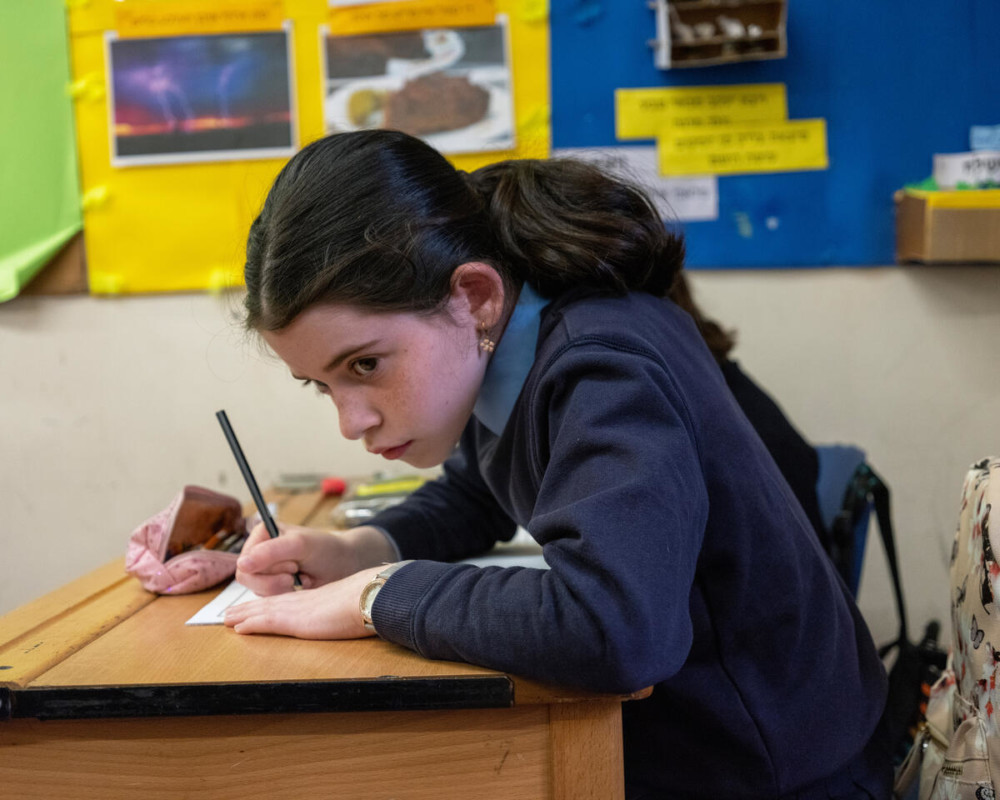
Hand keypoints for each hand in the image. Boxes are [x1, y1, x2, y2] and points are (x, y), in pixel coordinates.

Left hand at [224, 566, 382, 638]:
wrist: (369, 596)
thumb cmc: (368, 601)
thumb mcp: (352, 606)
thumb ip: (345, 611)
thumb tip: (354, 615)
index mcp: (315, 599)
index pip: (285, 601)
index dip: (268, 604)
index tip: (256, 608)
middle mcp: (302, 602)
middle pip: (269, 604)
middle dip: (249, 609)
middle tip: (230, 614)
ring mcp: (297, 610)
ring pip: (262, 611)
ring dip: (244, 615)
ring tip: (227, 619)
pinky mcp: (294, 621)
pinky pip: (266, 621)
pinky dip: (251, 624)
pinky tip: (238, 628)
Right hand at [235, 522, 396, 595]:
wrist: (344, 564)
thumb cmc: (326, 549)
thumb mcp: (300, 545)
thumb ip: (271, 552)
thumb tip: (242, 563)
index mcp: (262, 534)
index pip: (244, 561)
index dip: (266, 569)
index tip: (292, 565)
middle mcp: (260, 551)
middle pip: (247, 578)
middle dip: (274, 580)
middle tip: (297, 573)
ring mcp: (266, 569)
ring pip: (257, 589)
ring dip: (281, 588)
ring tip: (301, 577)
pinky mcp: (273, 584)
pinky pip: (267, 597)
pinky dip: (285, 594)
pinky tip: (300, 585)